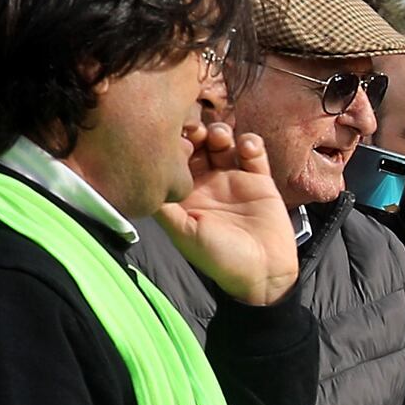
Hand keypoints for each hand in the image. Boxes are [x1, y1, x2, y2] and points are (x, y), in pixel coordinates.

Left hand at [160, 123, 298, 307]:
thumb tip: (142, 176)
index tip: (175, 140)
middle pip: (197, 145)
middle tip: (197, 132)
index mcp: (185, 194)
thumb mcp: (183, 233)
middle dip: (195, 132)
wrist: (263, 272)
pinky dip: (250, 142)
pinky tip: (247, 148)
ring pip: (223, 143)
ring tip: (221, 139)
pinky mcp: (260, 180)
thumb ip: (163, 206)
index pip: (174, 159)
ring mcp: (233, 180)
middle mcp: (207, 183)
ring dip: (220, 133)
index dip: (173, 144)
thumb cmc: (219, 258)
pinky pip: (254, 152)